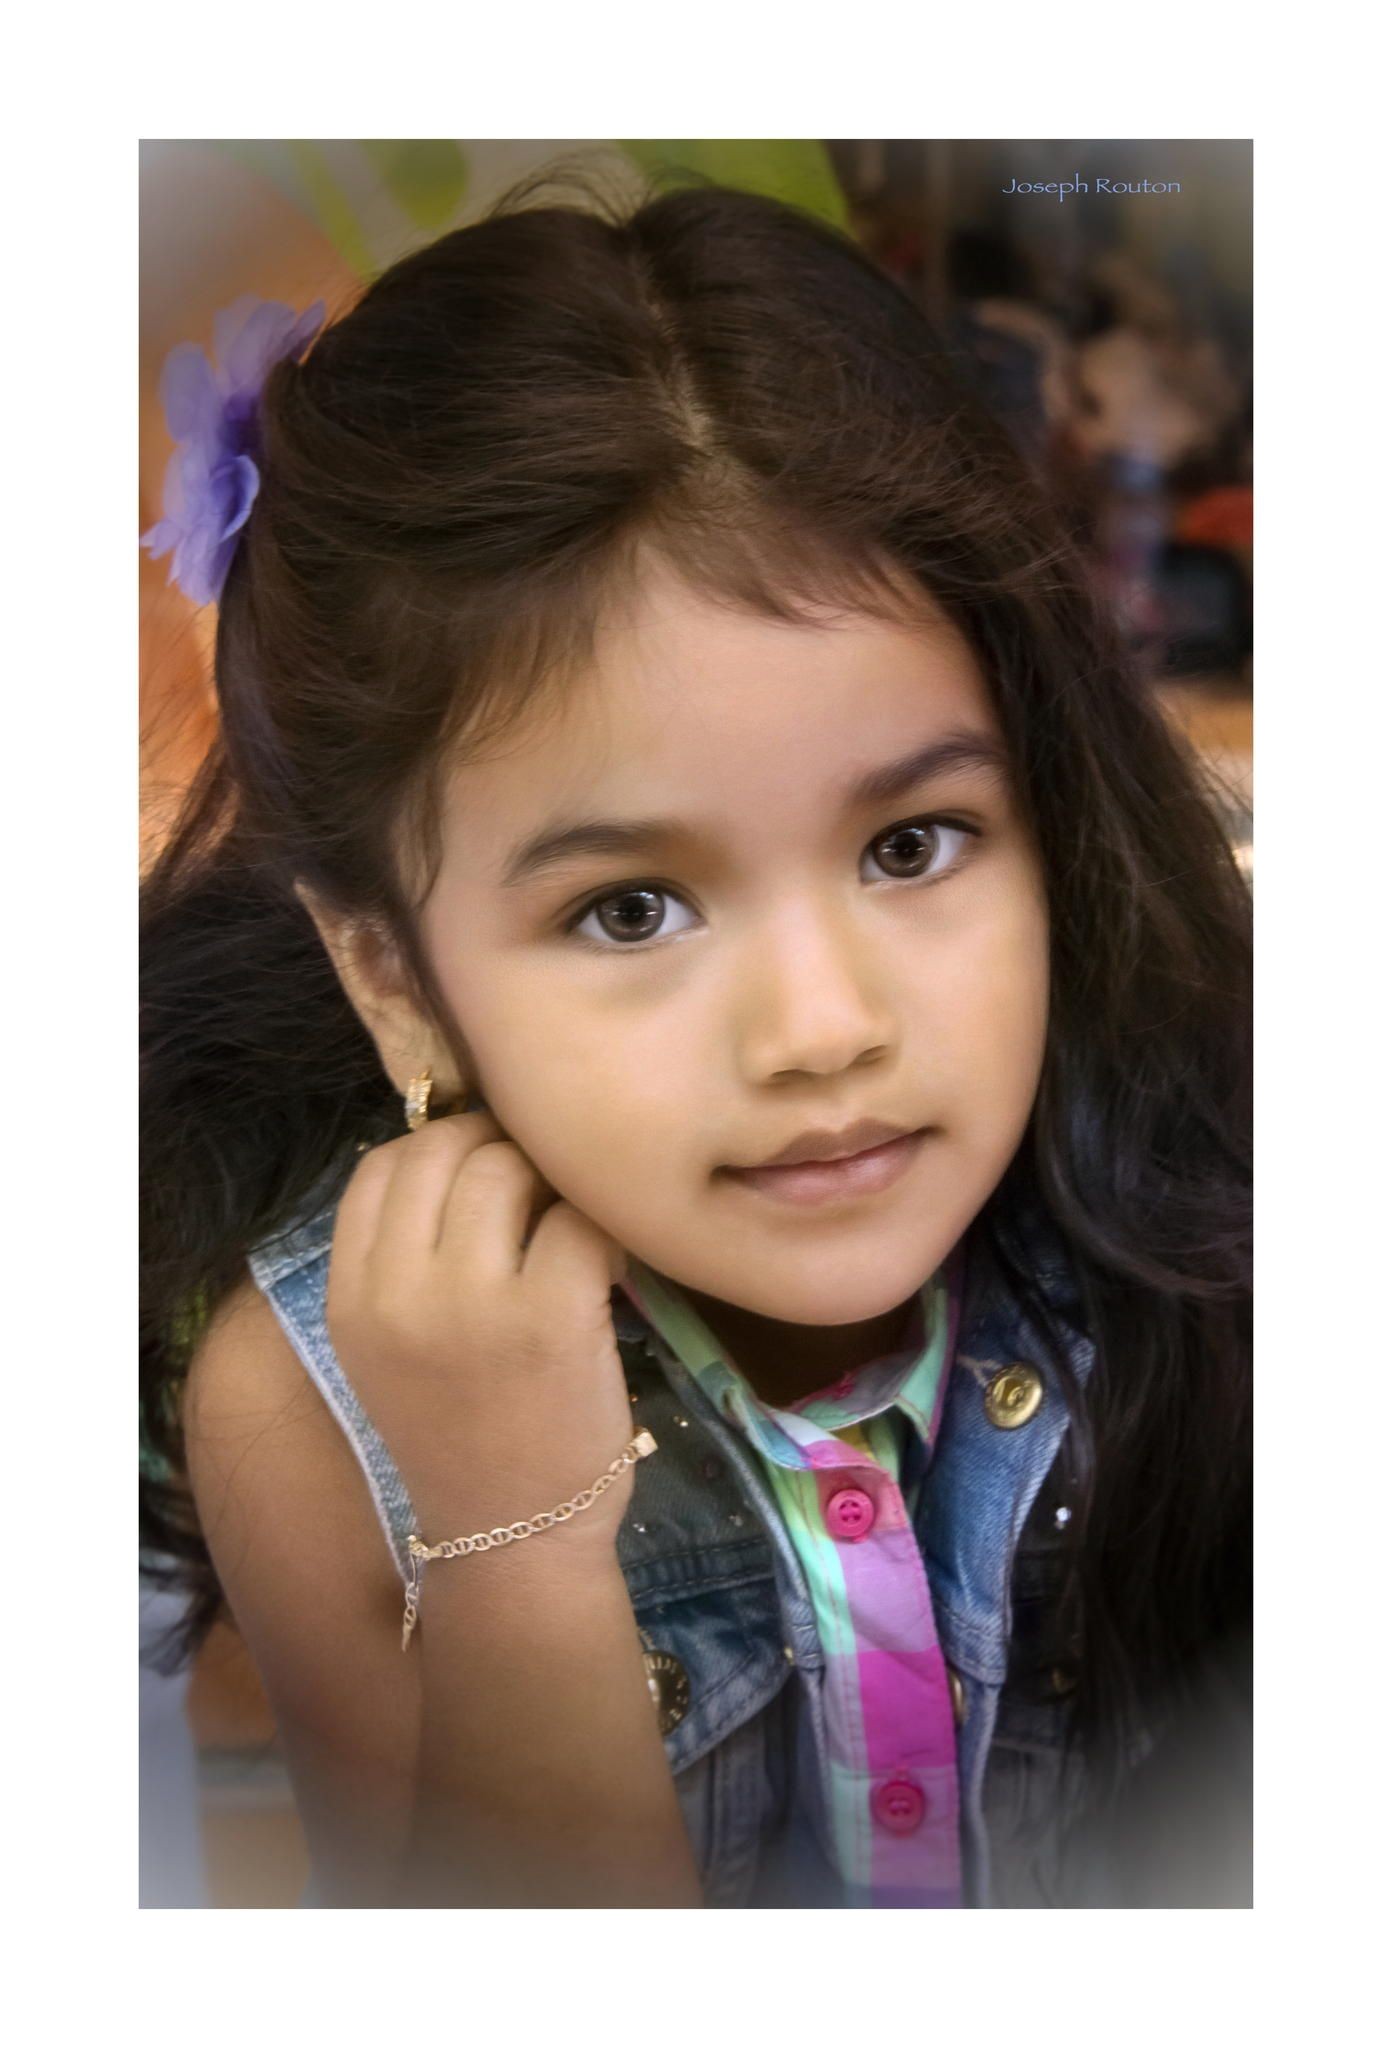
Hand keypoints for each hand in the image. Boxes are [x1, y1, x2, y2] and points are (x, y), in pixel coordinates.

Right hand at [326, 1109, 636, 1556]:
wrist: (511, 1540)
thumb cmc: (460, 1439)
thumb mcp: (387, 1351)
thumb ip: (401, 1261)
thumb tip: (458, 1153)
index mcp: (351, 1299)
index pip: (379, 1167)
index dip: (435, 1146)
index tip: (476, 1166)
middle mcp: (400, 1293)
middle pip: (445, 1152)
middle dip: (497, 1148)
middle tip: (536, 1184)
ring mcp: (475, 1302)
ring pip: (509, 1170)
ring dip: (548, 1180)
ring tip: (566, 1220)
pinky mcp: (553, 1315)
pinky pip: (578, 1220)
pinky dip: (600, 1226)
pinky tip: (606, 1261)